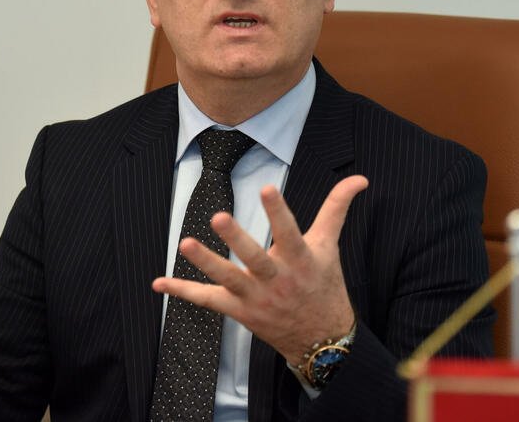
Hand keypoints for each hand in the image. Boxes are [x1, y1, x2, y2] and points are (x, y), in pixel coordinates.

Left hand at [152, 175, 367, 365]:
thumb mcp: (330, 246)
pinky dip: (182, 291)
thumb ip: (337, 208)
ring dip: (206, 263)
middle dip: (237, 239)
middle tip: (218, 217)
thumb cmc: (323, 285)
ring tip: (185, 243)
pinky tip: (158, 282)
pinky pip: (207, 300)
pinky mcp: (239, 311)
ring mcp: (256, 298)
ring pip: (228, 280)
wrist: (321, 341)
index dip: (279, 211)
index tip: (267, 188)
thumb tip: (360, 178)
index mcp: (301, 260)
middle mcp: (277, 280)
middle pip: (255, 258)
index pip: (290, 232)